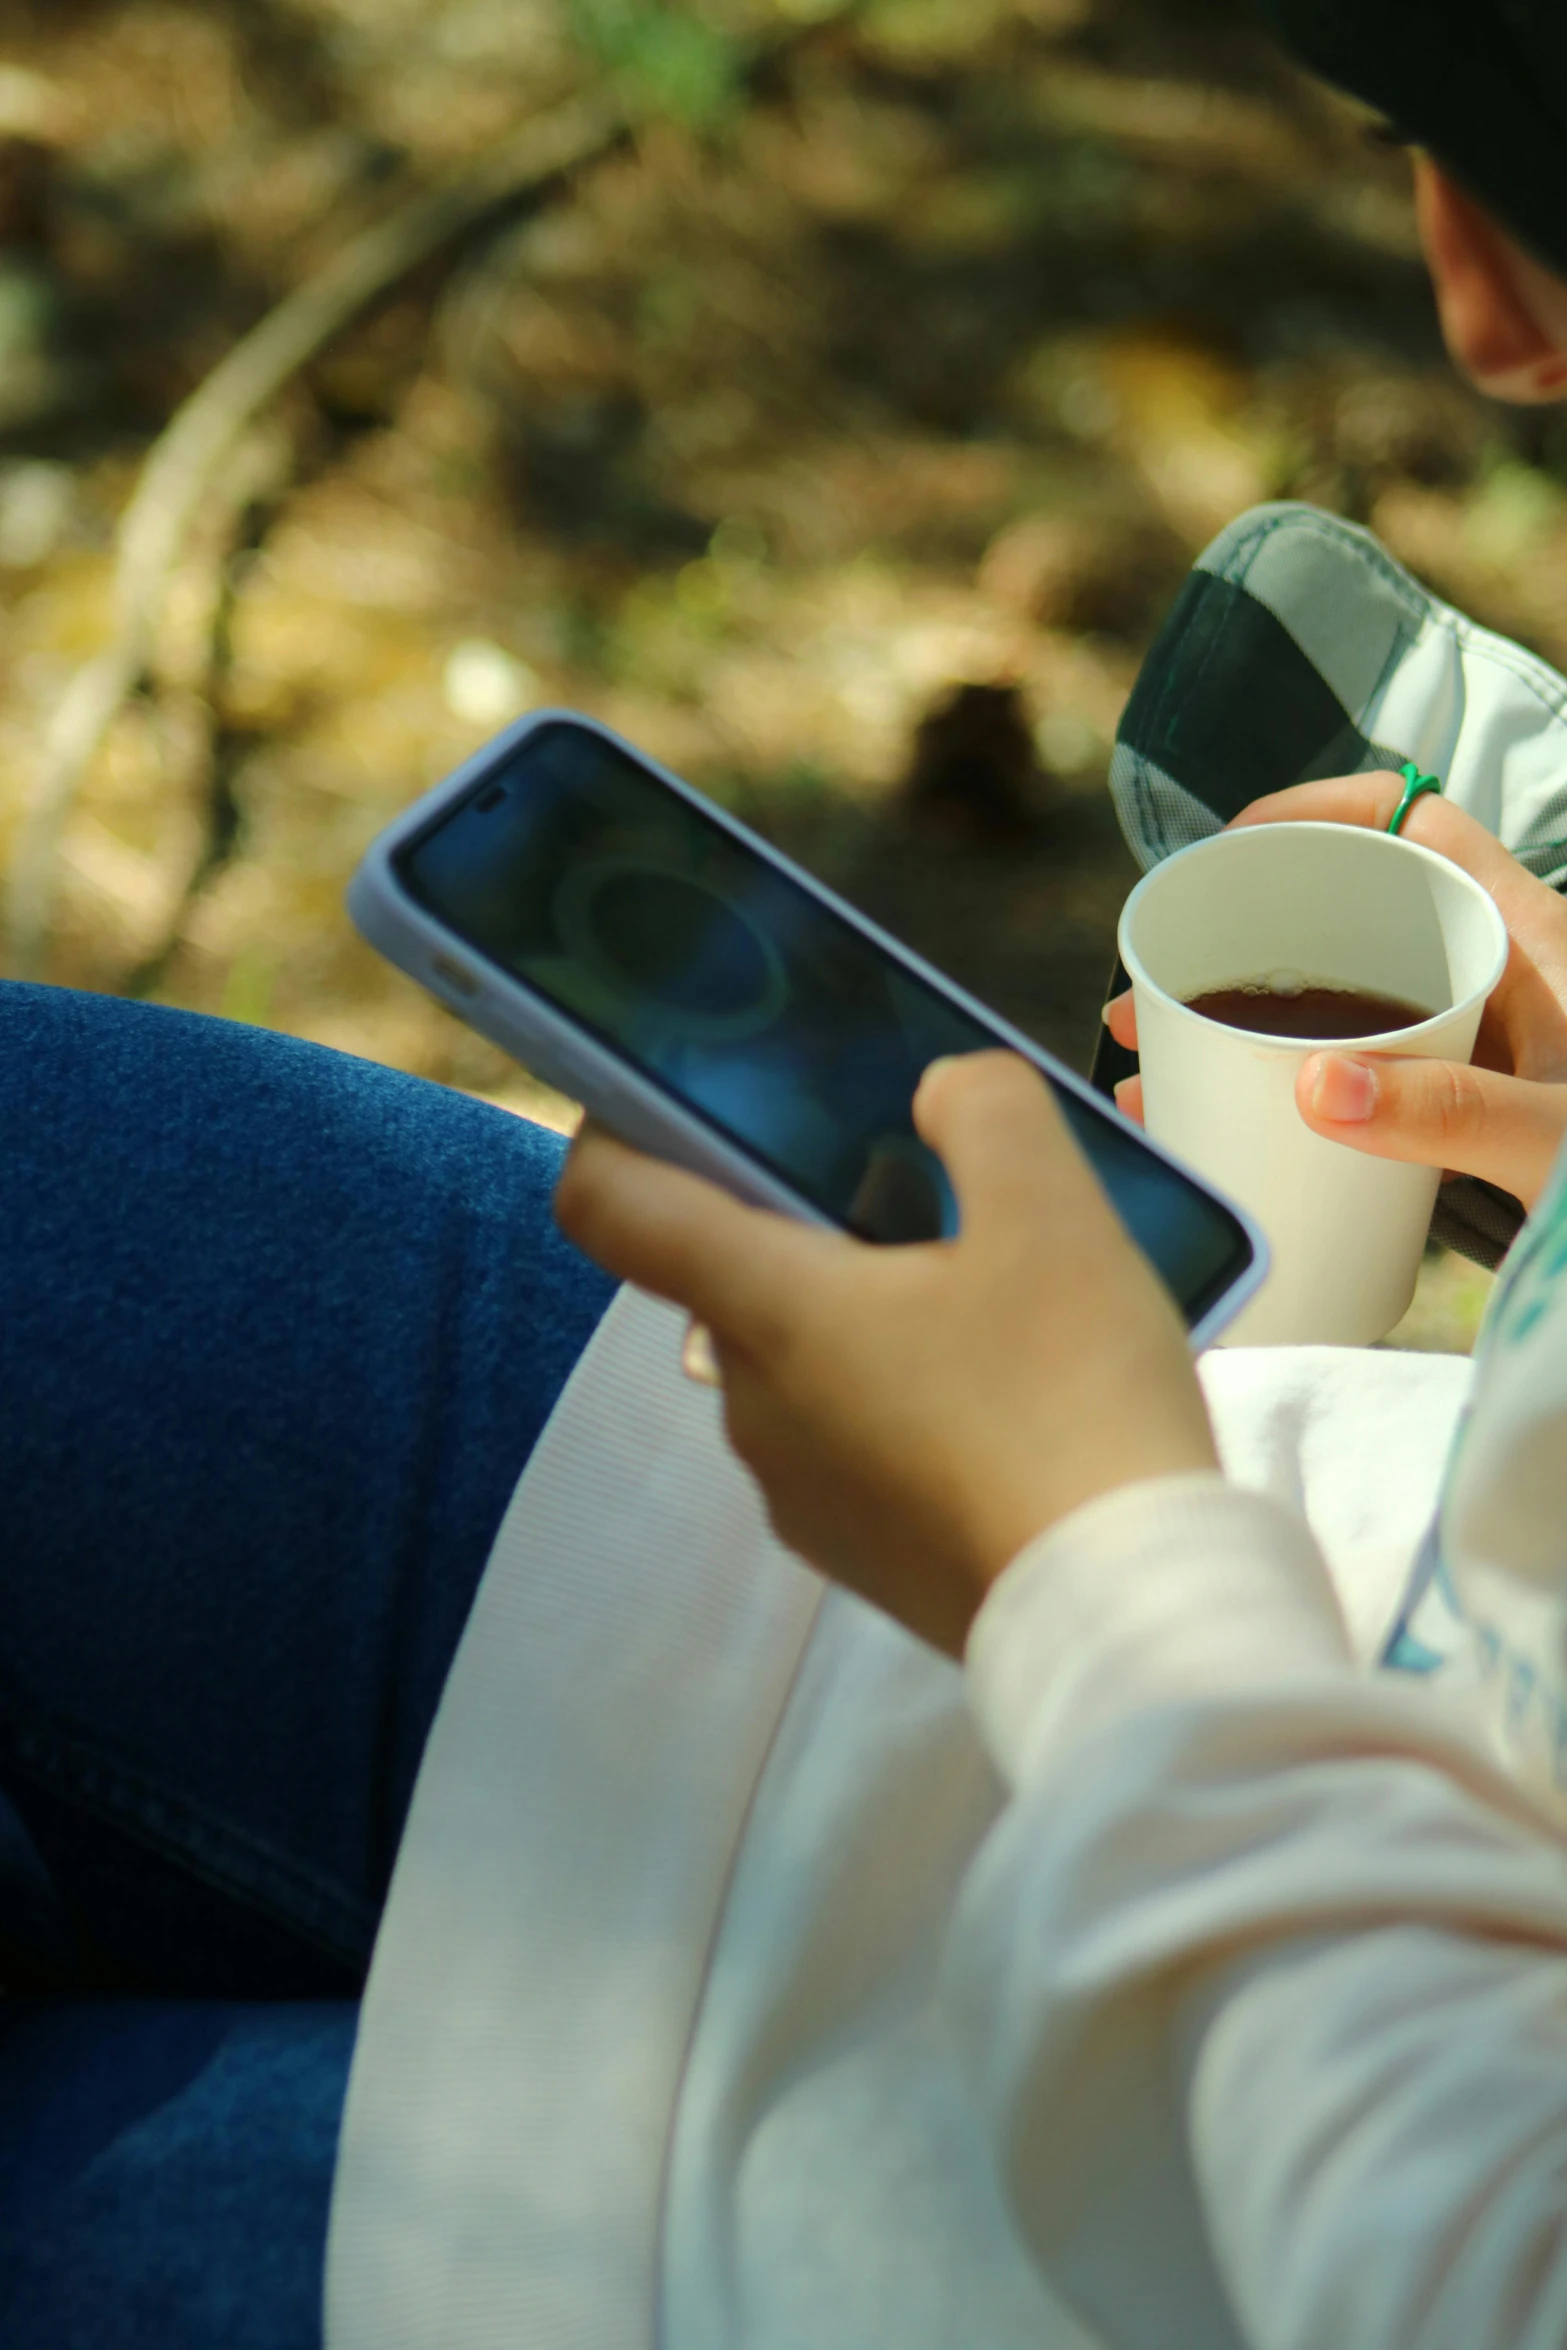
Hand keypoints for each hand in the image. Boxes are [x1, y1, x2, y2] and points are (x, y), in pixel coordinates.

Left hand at [555, 1052, 1215, 1658]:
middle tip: (931, 1202)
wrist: (1124, 1614)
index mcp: (766, 1308)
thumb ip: (984, 1110)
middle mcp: (751, 1404)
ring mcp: (796, 1491)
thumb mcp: (1053, 1214)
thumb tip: (938, 1091)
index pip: (607, 1204)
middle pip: (730, 1277)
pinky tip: (1008, 1403)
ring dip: (868, 1318)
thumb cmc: (1073, 1399)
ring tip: (998, 1308)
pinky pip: (847, 1443)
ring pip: (799, 1362)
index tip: (676, 1097)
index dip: (617, 1132)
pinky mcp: (853, 1554)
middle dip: (811, 1227)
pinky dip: (901, 1404)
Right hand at [1103, 774, 1566, 1209]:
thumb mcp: (1562, 1137)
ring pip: (1336, 1004)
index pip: (1413, 819)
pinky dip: (1274, 1093)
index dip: (1320, 807)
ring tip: (1148, 1061)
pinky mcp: (1455, 1111)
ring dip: (1238, 1028)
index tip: (1237, 843)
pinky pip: (1351, 1080)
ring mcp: (1469, 1046)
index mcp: (1526, 938)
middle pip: (1347, 914)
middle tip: (1148, 985)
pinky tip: (1214, 1126)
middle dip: (1237, 942)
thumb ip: (1453, 1111)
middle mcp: (1488, 977)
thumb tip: (1318, 1086)